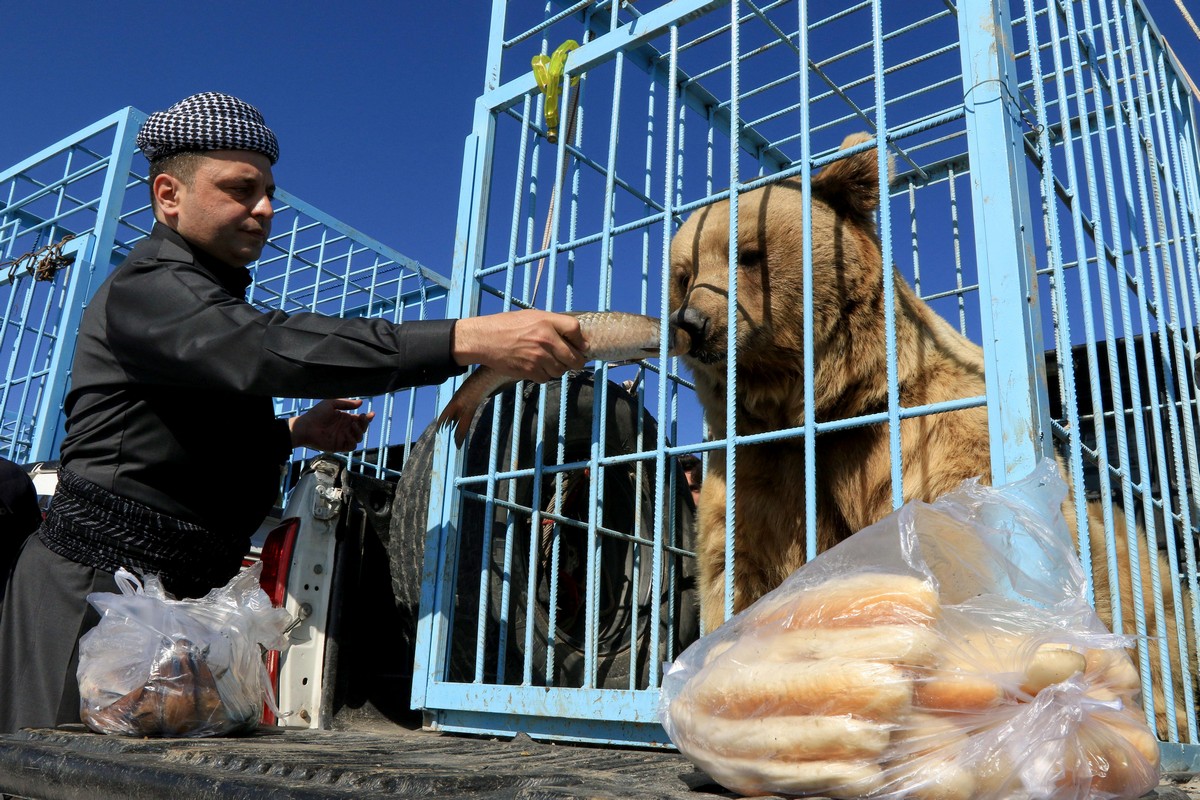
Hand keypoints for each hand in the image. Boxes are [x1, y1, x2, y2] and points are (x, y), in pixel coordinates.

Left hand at [288, 398, 374, 451]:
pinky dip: (353, 440)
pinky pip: (352, 446)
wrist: (306, 426)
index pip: (360, 419)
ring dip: (359, 431)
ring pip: (359, 437)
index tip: (372, 413)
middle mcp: (345, 428)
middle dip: (365, 423)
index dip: (368, 417)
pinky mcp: (339, 446)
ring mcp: (343, 437)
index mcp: (345, 419)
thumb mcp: (331, 403)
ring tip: (353, 425)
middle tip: (361, 417)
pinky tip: (347, 433)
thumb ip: (346, 403)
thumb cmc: (316, 414)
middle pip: (362, 428)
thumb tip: (361, 402)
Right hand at [452, 310, 585, 382]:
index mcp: (547, 322)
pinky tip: (536, 367)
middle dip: (576, 362)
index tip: (581, 346)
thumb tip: (576, 338)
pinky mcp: (529, 370)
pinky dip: (544, 375)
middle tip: (573, 361)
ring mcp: (538, 357)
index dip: (581, 341)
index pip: (576, 331)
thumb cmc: (507, 325)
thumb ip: (553, 324)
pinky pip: (546, 378)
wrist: (484, 339)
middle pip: (574, 358)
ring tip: (548, 362)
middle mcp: (545, 339)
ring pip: (560, 371)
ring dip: (558, 369)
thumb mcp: (532, 316)